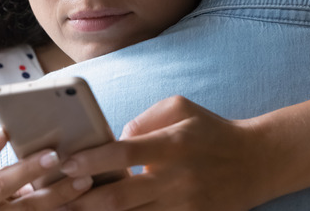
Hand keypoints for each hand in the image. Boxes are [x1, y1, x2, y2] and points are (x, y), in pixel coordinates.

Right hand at [0, 127, 93, 209]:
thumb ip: (0, 163)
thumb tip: (42, 138)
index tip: (4, 131)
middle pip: (0, 185)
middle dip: (28, 170)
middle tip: (54, 155)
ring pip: (25, 209)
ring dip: (56, 194)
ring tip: (83, 180)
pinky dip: (58, 210)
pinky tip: (77, 203)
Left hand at [58, 96, 272, 209]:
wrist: (257, 163)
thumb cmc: (211, 131)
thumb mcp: (181, 108)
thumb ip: (144, 119)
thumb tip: (115, 138)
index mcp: (171, 145)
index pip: (123, 154)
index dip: (91, 161)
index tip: (64, 164)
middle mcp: (175, 179)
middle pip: (119, 197)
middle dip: (81, 200)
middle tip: (52, 198)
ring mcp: (182, 206)